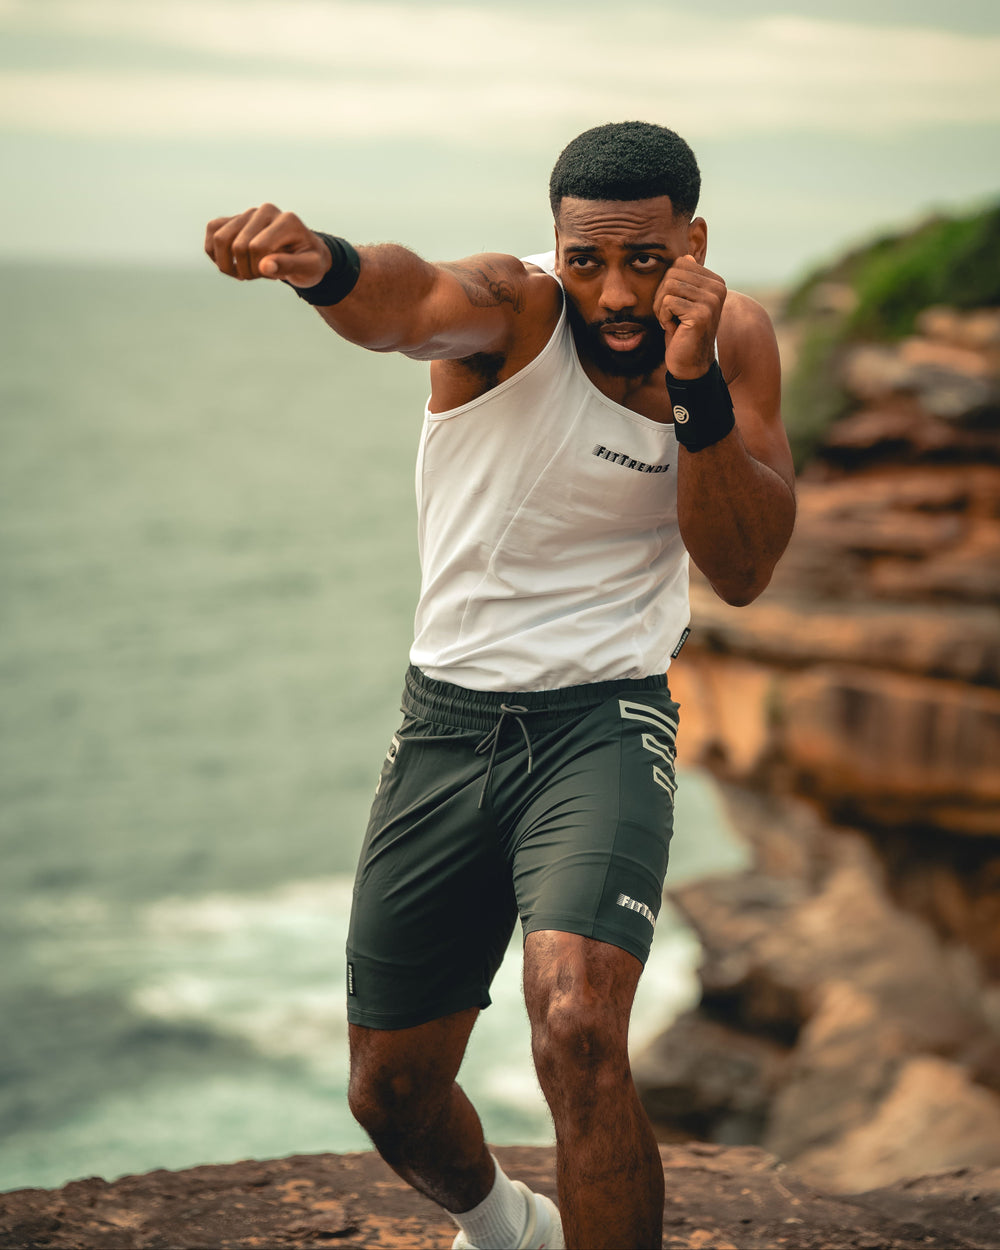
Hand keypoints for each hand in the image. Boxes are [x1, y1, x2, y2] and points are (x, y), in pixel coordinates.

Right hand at [204, 203, 330, 286]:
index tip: (274, 277)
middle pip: (238, 246)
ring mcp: (249, 213)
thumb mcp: (309, 268)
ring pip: (220, 239)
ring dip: (227, 265)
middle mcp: (266, 211)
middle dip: (246, 271)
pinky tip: (232, 266)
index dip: (259, 270)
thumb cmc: (309, 262)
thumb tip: (263, 267)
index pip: (258, 247)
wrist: (304, 253)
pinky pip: (213, 231)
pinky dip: (215, 254)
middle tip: (261, 276)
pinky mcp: (235, 218)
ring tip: (245, 273)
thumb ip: (289, 266)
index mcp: (287, 220)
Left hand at [653, 255, 726, 378]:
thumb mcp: (683, 301)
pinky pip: (668, 302)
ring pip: (668, 286)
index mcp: (716, 282)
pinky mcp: (701, 314)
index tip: (675, 305)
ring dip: (661, 307)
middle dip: (662, 295)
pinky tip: (674, 329)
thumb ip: (686, 280)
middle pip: (673, 273)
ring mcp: (711, 301)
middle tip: (669, 315)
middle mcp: (718, 288)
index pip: (680, 263)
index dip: (668, 284)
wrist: (689, 364)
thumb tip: (686, 257)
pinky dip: (663, 317)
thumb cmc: (683, 332)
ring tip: (671, 322)